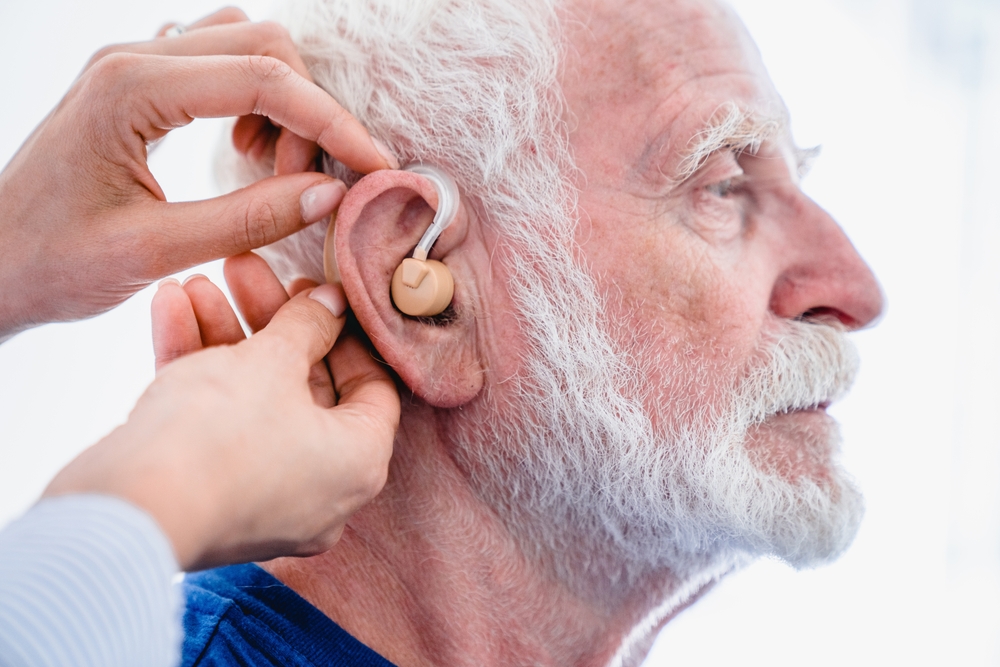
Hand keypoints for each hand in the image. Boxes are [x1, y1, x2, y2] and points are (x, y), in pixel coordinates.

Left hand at [0, 7, 396, 341]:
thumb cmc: (50, 262)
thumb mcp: (152, 251)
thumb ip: (248, 219)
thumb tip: (330, 193)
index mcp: (129, 89)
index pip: (263, 79)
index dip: (332, 123)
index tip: (373, 167)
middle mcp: (133, 58)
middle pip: (264, 43)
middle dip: (309, 111)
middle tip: (310, 182)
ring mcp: (134, 63)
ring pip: (246, 42)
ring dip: (283, 100)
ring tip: (275, 167)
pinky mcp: (138, 82)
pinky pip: (219, 60)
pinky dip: (254, 97)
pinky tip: (245, 148)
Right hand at [44, 253, 400, 570]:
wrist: (127, 512)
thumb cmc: (221, 435)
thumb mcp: (272, 361)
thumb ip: (308, 325)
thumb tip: (332, 303)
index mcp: (358, 463)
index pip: (372, 388)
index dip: (344, 332)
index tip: (314, 293)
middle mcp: (322, 489)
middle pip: (306, 387)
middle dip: (269, 321)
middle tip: (246, 271)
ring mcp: (265, 498)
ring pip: (255, 401)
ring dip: (225, 334)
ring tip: (196, 280)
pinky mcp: (211, 497)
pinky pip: (218, 426)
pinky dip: (198, 369)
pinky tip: (169, 307)